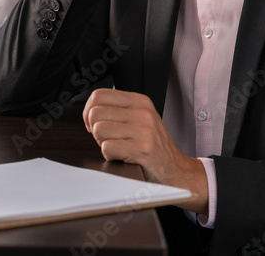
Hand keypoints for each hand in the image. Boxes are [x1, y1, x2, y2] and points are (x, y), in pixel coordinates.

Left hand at [83, 88, 208, 214]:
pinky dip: (110, 156)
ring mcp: (145, 130)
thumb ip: (117, 110)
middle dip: (95, 130)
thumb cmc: (153, 146)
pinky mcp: (143, 149)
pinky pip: (108, 148)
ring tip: (117, 147)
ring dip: (102, 143)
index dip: (88, 111)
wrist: (176, 170)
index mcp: (139, 101)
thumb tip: (89, 111)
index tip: (92, 124)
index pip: (99, 95)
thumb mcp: (139, 119)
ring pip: (99, 129)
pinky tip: (122, 157)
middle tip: (109, 139)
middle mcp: (143, 112)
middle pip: (95, 113)